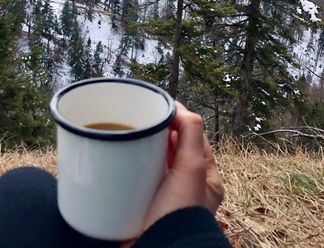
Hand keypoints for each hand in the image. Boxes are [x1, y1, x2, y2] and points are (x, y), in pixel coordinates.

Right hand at [122, 102, 223, 247]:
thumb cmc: (179, 215)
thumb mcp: (193, 168)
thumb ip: (191, 133)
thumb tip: (178, 108)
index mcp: (205, 177)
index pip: (194, 137)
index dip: (178, 119)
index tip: (159, 108)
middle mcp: (186, 186)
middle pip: (171, 148)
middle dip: (157, 133)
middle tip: (140, 121)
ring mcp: (164, 195)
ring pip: (152, 161)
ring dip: (140, 149)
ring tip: (126, 137)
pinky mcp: (143, 204)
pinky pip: (135, 178)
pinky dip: (127, 167)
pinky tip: (117, 160)